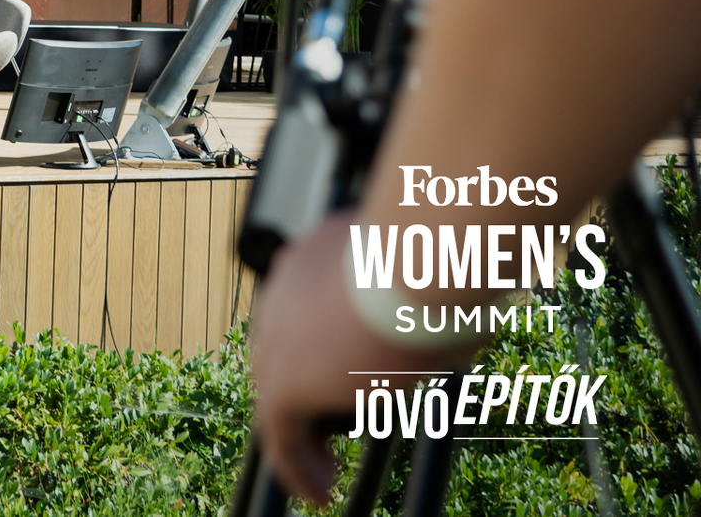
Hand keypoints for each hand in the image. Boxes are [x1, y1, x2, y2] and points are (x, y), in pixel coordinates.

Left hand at [250, 211, 471, 505]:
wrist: (419, 261)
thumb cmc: (442, 259)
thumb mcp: (436, 275)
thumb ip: (433, 300)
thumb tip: (471, 320)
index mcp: (315, 256)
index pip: (305, 308)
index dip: (321, 346)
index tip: (345, 371)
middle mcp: (285, 291)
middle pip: (282, 350)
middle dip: (304, 387)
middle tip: (330, 419)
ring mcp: (278, 336)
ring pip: (276, 393)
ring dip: (299, 433)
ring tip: (323, 466)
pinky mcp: (284, 383)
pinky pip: (280, 436)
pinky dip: (297, 467)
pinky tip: (321, 491)